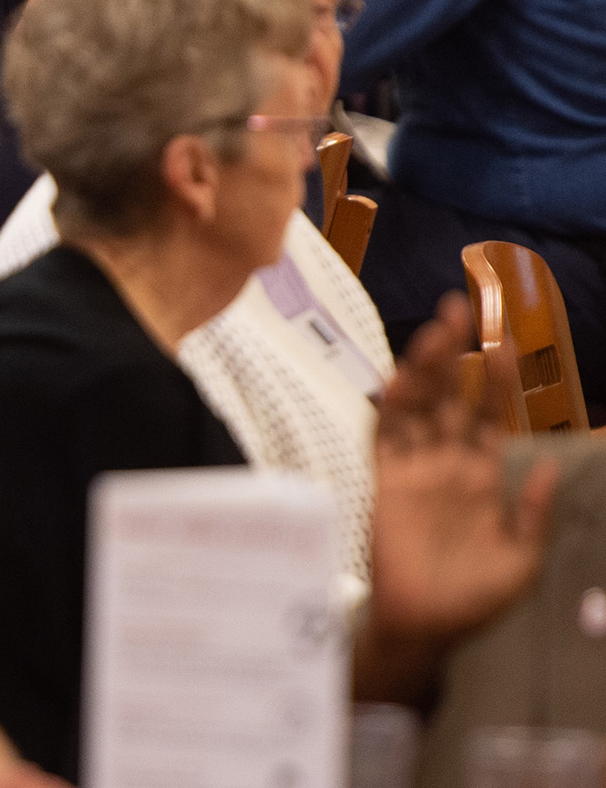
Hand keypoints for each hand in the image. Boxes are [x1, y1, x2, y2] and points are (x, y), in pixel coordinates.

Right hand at [371, 294, 556, 641]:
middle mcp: (447, 462)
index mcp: (482, 476)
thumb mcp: (522, 561)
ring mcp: (414, 469)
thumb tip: (548, 463)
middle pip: (451, 397)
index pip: (490, 416)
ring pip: (417, 406)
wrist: (427, 625)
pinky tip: (397, 383)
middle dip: (455, 354)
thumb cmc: (475, 598)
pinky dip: (389, 410)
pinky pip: (385, 438)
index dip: (497, 381)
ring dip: (423, 369)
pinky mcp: (385, 481)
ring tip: (433, 331)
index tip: (503, 343)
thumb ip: (533, 513)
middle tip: (459, 308)